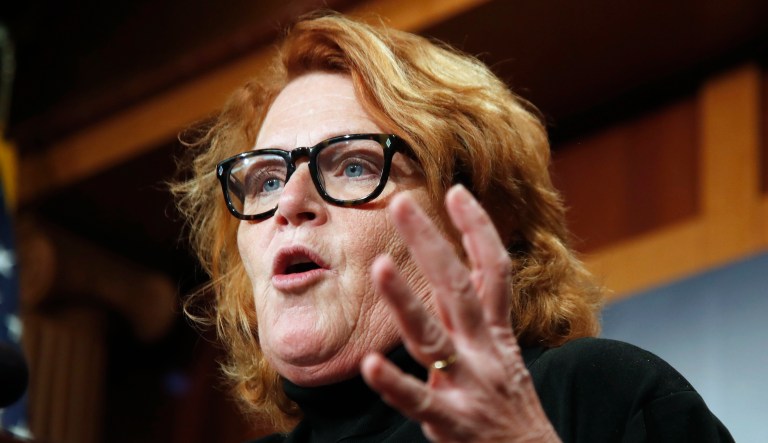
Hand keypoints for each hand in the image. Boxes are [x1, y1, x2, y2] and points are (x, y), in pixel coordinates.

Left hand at [361, 185, 559, 442]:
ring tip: (380, 266)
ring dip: (406, 300)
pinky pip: (419, 400)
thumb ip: (479, 319)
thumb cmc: (510, 405)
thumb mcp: (503, 354)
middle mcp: (483, 350)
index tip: (456, 191)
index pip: (493, 270)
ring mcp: (468, 384)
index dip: (478, 229)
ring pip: (433, 336)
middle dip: (430, 243)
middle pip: (457, 287)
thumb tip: (450, 278)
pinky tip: (369, 365)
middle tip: (401, 203)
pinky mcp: (451, 420)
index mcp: (495, 333)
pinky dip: (395, 383)